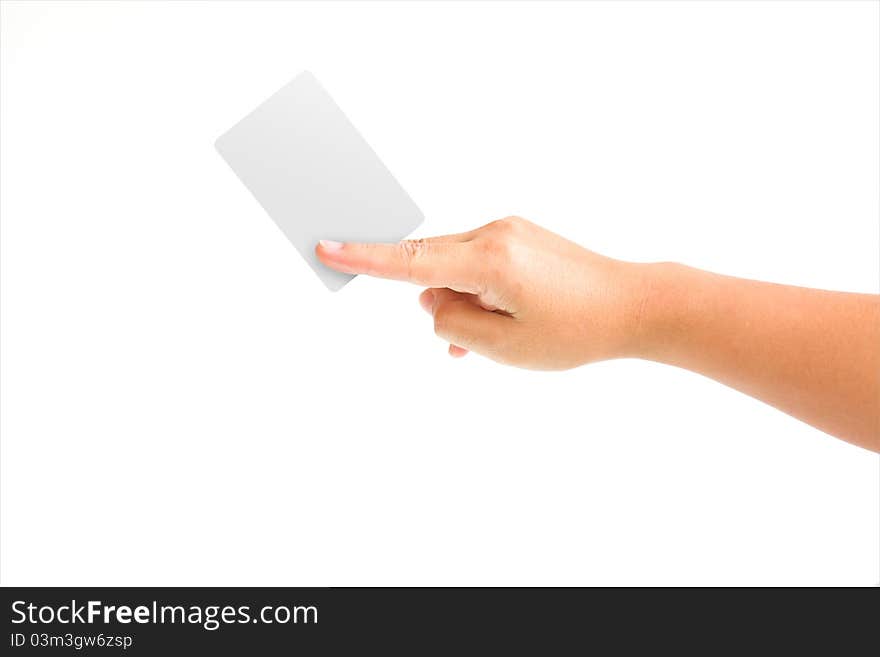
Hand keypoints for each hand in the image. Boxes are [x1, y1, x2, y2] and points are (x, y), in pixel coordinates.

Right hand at [316, 216, 650, 369]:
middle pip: (433, 268)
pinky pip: (478, 265)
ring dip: (465, 304)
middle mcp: (494, 234)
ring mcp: (509, 230)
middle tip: (476, 339)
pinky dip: (478, 294)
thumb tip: (429, 300)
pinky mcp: (519, 236)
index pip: (409, 262)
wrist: (635, 305)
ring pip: (456, 270)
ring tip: (500, 337)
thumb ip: (451, 323)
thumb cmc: (576, 330)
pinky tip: (498, 323)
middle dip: (443, 304)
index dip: (363, 259)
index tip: (325, 247)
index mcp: (488, 261)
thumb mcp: (505, 347)